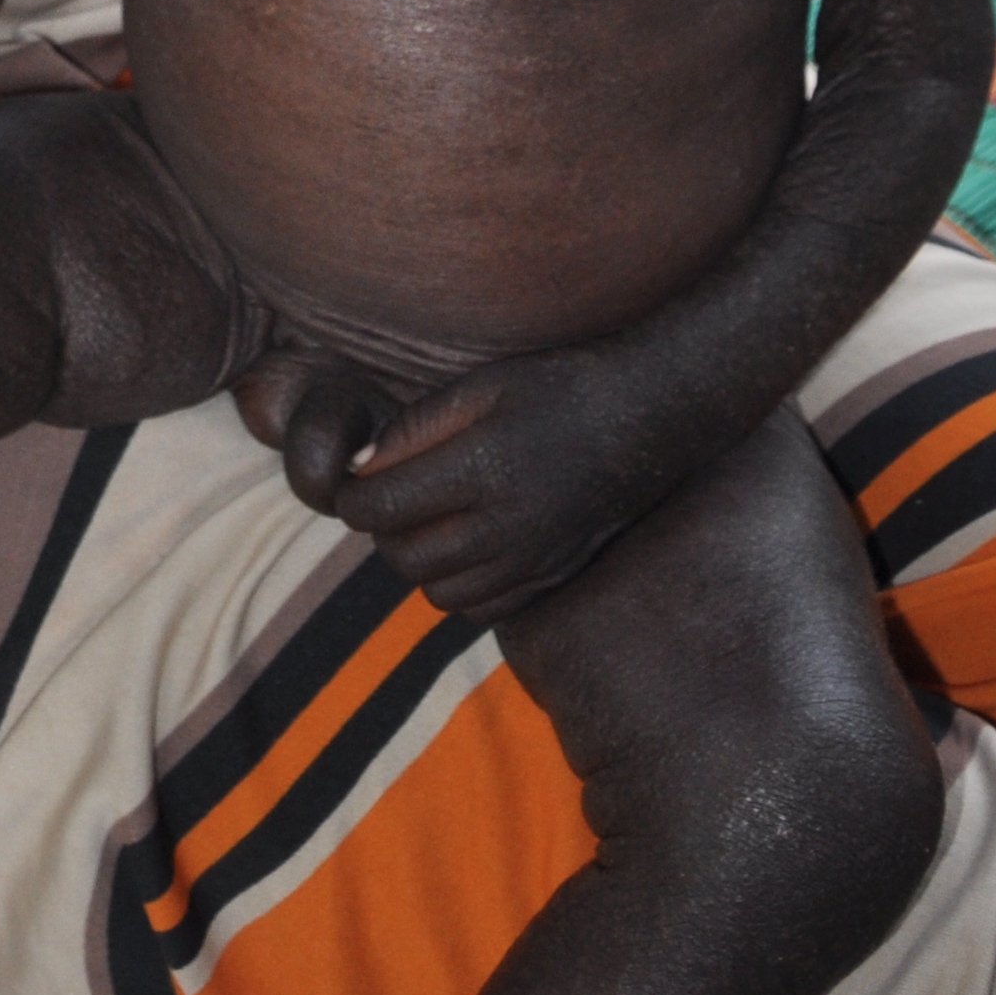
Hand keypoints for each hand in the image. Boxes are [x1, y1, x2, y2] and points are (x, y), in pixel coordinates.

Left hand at [309, 344, 689, 619]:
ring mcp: (529, 562)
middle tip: (386, 498)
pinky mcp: (548, 580)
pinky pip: (478, 608)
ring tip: (424, 520)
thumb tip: (362, 465)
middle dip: (381, 530)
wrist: (642, 421)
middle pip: (404, 557)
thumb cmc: (556, 390)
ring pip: (437, 592)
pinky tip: (463, 545)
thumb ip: (416, 427)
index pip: (382, 507)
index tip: (352, 480)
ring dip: (417, 561)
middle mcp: (504, 528)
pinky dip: (457, 586)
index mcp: (481, 470)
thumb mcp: (482, 386)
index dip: (352, 496)